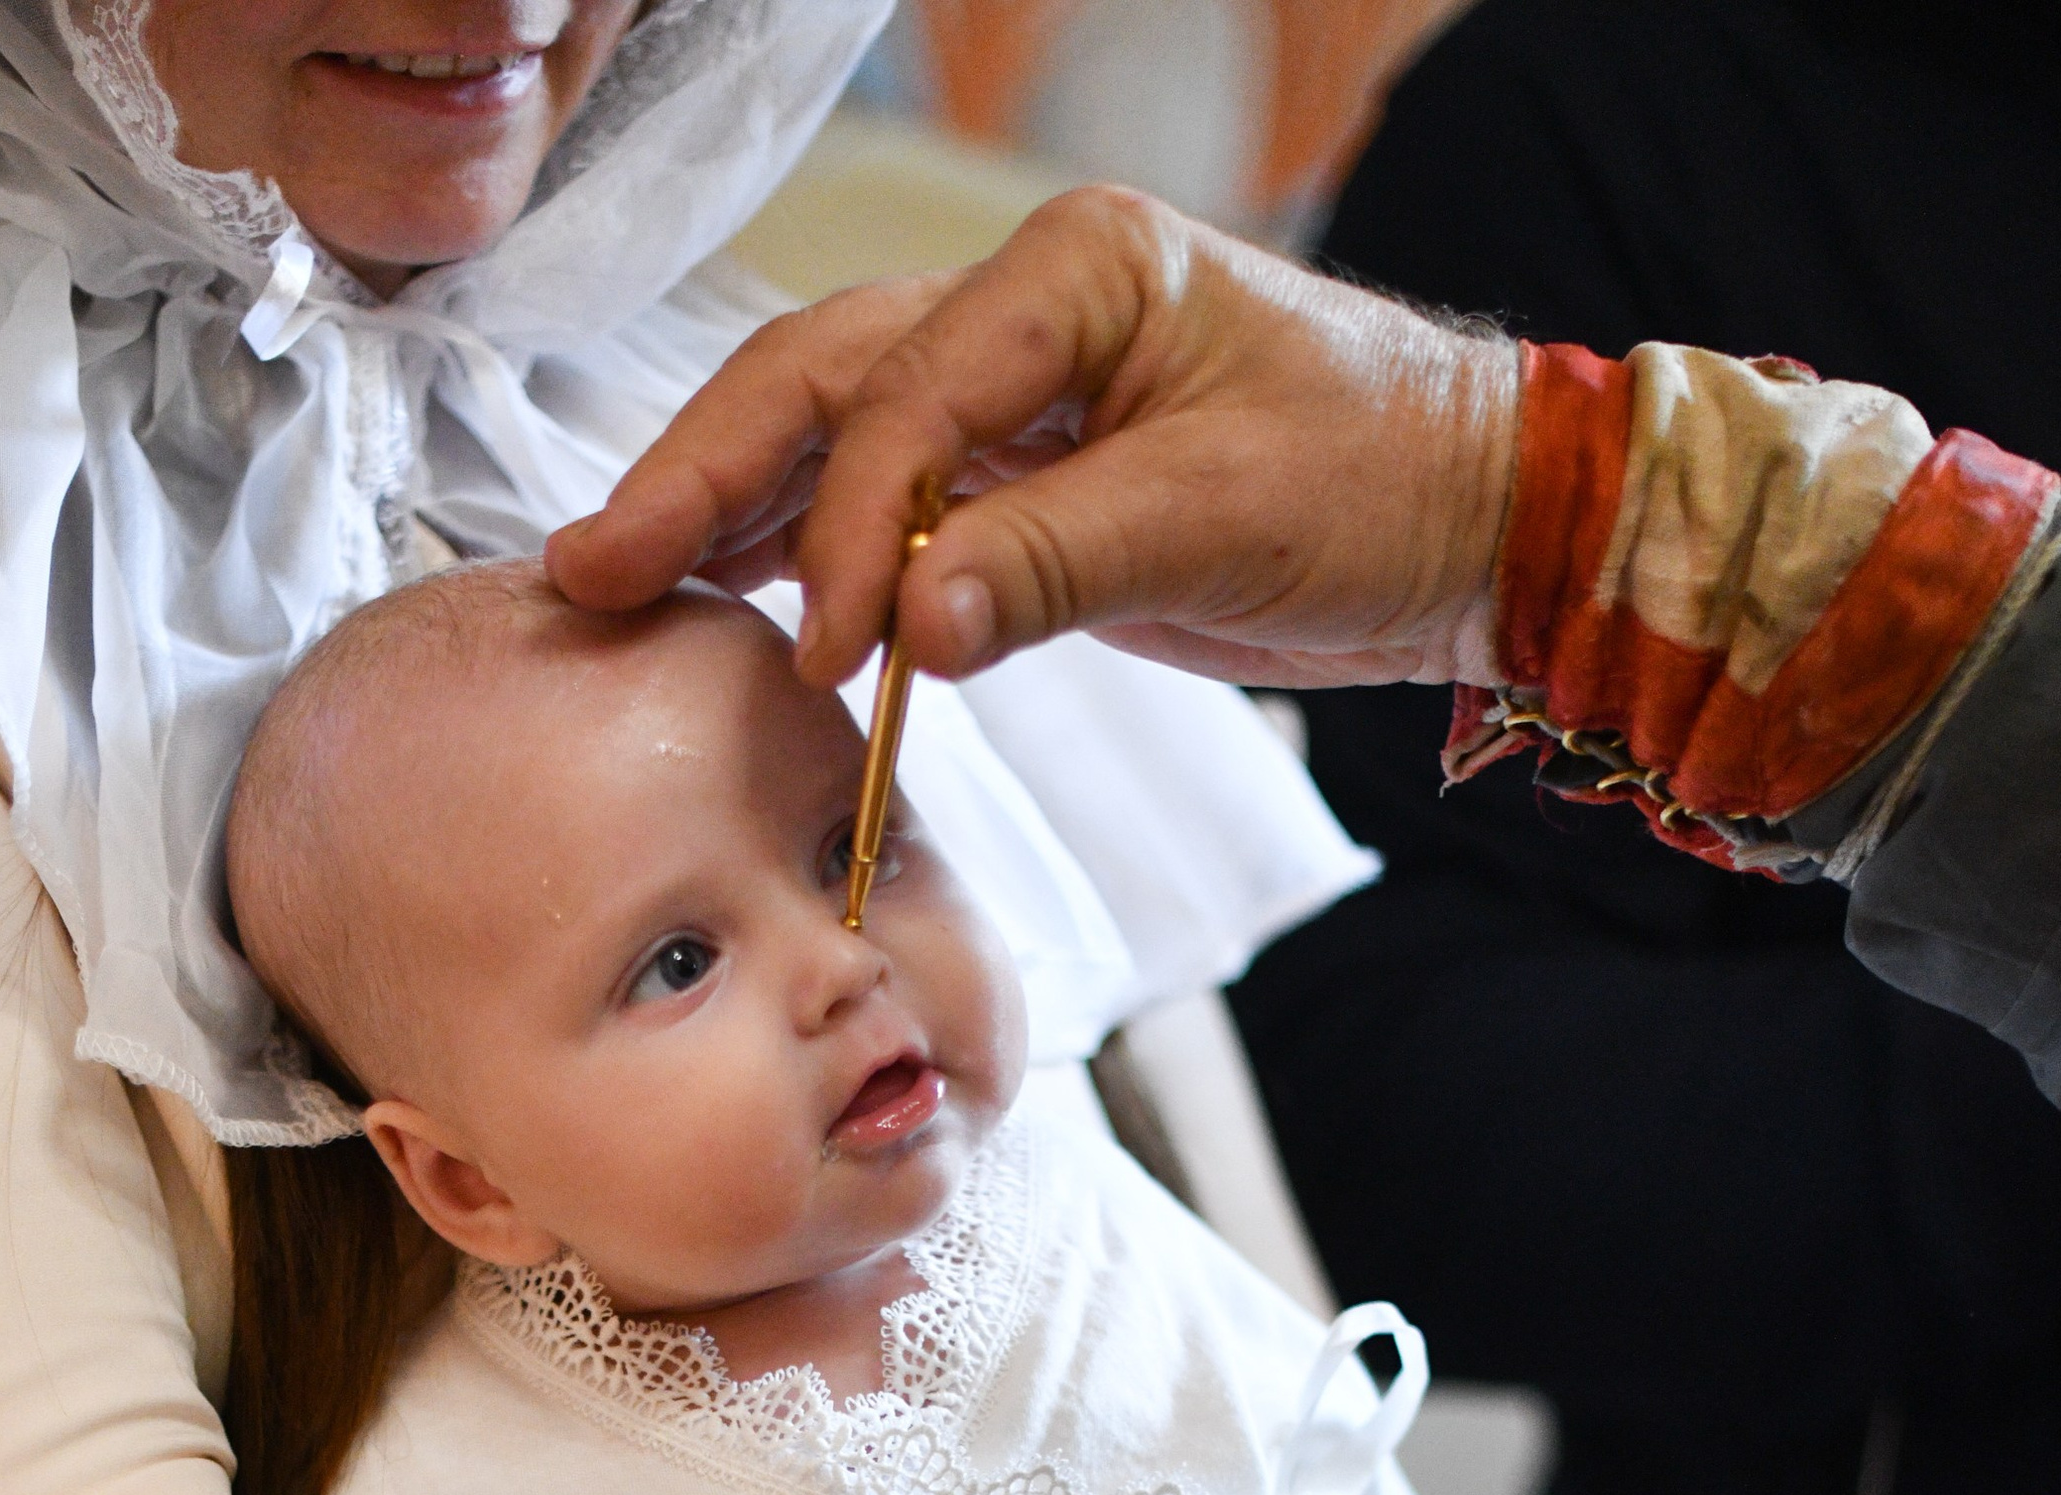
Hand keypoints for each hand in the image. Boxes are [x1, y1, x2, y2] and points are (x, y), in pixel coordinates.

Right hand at [546, 185, 1518, 697]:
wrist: (1467, 515)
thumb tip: (914, 627)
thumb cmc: (1376, 482)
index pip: (908, 397)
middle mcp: (1023, 308)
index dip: (846, 530)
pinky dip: (793, 547)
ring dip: (721, 509)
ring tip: (613, 583)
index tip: (829, 654)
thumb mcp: (1225, 519)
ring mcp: (1013, 388)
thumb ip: (1060, 565)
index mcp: (1075, 273)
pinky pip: (876, 501)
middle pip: (820, 382)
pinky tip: (720, 594)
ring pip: (827, 432)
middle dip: (703, 476)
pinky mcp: (1019, 473)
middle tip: (594, 570)